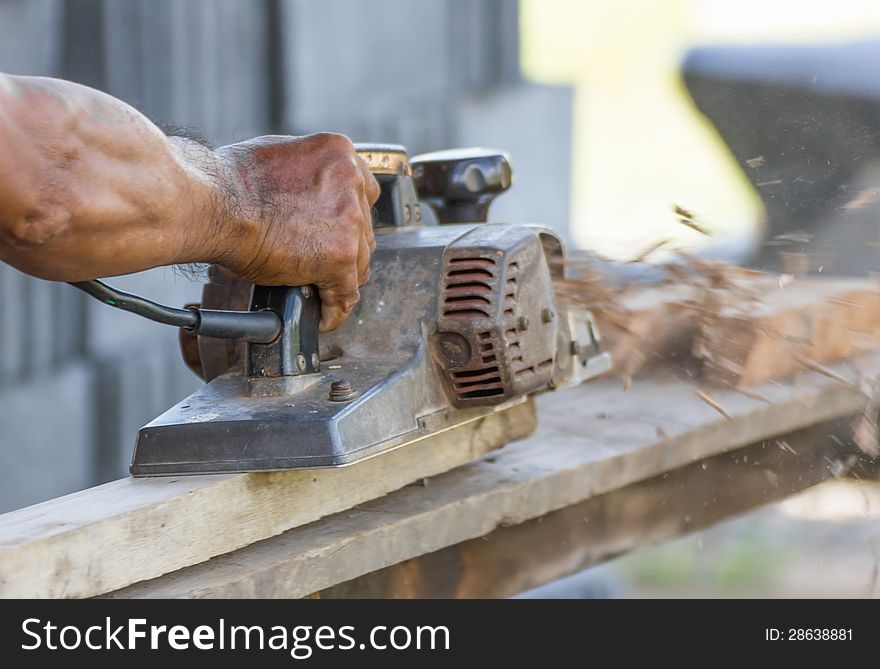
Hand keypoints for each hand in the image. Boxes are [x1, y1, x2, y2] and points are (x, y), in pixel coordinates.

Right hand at [212, 133, 379, 330]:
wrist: (214, 203)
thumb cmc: (229, 182)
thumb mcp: (279, 157)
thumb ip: (306, 175)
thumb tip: (305, 193)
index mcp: (338, 154)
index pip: (363, 193)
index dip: (351, 218)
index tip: (341, 232)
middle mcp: (351, 182)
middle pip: (364, 229)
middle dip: (347, 250)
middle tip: (327, 266)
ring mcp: (350, 219)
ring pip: (359, 262)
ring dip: (343, 280)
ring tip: (325, 295)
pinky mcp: (339, 256)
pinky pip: (345, 293)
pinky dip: (334, 309)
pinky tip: (323, 317)